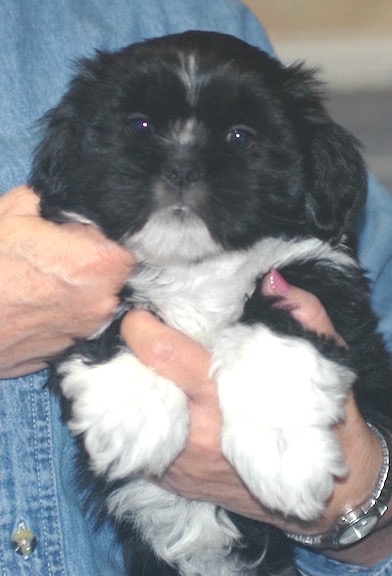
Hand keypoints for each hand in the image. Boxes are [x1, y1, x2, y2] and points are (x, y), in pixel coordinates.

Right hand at [0, 186, 133, 376]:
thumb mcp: (14, 211)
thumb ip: (53, 201)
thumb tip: (67, 204)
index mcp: (97, 263)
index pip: (131, 245)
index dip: (109, 238)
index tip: (88, 236)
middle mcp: (100, 302)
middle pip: (115, 275)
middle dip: (95, 263)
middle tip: (61, 256)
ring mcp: (84, 330)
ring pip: (96, 300)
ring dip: (79, 289)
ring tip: (43, 281)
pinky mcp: (65, 350)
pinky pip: (75, 323)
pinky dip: (63, 313)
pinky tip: (37, 304)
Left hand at [121, 270, 389, 564]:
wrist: (327, 492)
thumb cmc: (324, 419)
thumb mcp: (327, 359)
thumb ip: (303, 313)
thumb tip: (269, 279)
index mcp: (227, 400)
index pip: (166, 355)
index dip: (143, 328)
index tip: (140, 314)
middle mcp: (196, 436)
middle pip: (136, 385)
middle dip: (128, 356)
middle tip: (136, 337)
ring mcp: (180, 465)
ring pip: (128, 418)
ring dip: (130, 387)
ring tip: (142, 368)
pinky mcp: (175, 483)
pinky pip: (137, 446)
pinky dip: (138, 419)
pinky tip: (153, 403)